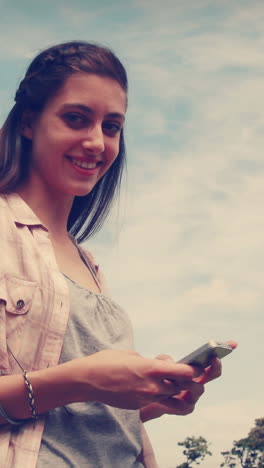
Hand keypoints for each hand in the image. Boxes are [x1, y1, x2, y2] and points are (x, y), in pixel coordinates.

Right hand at [64, 349, 202, 409]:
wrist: (87, 380)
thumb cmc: (108, 361)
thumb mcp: (133, 354)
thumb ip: (152, 361)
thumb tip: (163, 364)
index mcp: (152, 368)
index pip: (185, 372)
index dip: (195, 369)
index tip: (198, 365)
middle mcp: (152, 386)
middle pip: (184, 388)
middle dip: (191, 383)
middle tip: (192, 377)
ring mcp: (146, 398)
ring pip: (173, 398)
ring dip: (178, 392)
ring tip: (178, 385)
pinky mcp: (138, 406)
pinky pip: (157, 402)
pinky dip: (161, 396)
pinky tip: (155, 387)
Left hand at [140, 340, 237, 421]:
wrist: (146, 399)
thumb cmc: (156, 378)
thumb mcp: (157, 364)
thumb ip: (163, 360)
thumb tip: (172, 363)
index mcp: (195, 369)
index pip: (211, 360)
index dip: (222, 351)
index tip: (232, 344)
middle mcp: (198, 382)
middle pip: (213, 374)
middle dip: (214, 367)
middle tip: (213, 359)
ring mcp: (194, 396)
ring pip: (199, 388)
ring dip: (190, 382)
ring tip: (179, 378)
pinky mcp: (186, 408)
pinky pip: (186, 404)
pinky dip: (177, 399)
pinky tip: (167, 396)